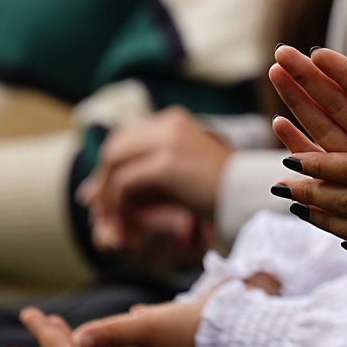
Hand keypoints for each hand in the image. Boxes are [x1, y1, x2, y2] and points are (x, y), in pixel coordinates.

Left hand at [4, 296, 204, 346]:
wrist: (234, 340)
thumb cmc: (192, 332)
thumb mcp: (149, 326)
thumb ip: (112, 331)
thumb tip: (76, 338)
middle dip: (46, 339)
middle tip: (31, 313)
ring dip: (67, 336)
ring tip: (51, 317)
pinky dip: (98, 334)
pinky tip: (100, 323)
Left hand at [80, 108, 232, 252]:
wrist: (251, 196)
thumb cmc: (222, 190)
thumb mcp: (182, 173)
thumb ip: (147, 173)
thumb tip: (95, 189)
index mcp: (175, 121)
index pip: (126, 139)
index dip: (109, 169)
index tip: (100, 197)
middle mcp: (169, 124)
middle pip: (114, 148)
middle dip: (103, 181)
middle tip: (100, 210)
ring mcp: (167, 142)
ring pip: (114, 165)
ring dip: (108, 197)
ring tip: (113, 223)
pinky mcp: (166, 165)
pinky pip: (124, 184)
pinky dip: (118, 206)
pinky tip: (127, 225)